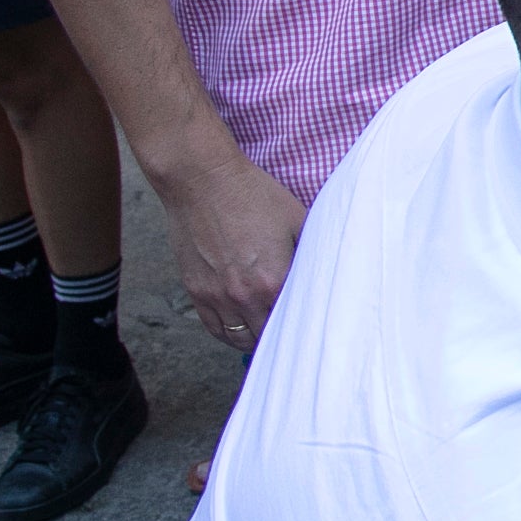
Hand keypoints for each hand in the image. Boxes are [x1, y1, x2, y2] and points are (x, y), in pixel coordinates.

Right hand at [164, 147, 305, 348]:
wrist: (203, 181)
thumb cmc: (253, 195)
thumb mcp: (297, 219)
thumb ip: (311, 252)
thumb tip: (323, 271)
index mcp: (275, 279)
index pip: (296, 320)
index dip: (306, 325)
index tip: (314, 326)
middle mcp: (245, 295)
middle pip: (268, 335)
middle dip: (283, 334)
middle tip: (294, 330)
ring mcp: (217, 296)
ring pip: (240, 339)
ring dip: (256, 339)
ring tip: (269, 333)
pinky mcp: (196, 291)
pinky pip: (214, 329)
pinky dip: (229, 334)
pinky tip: (241, 329)